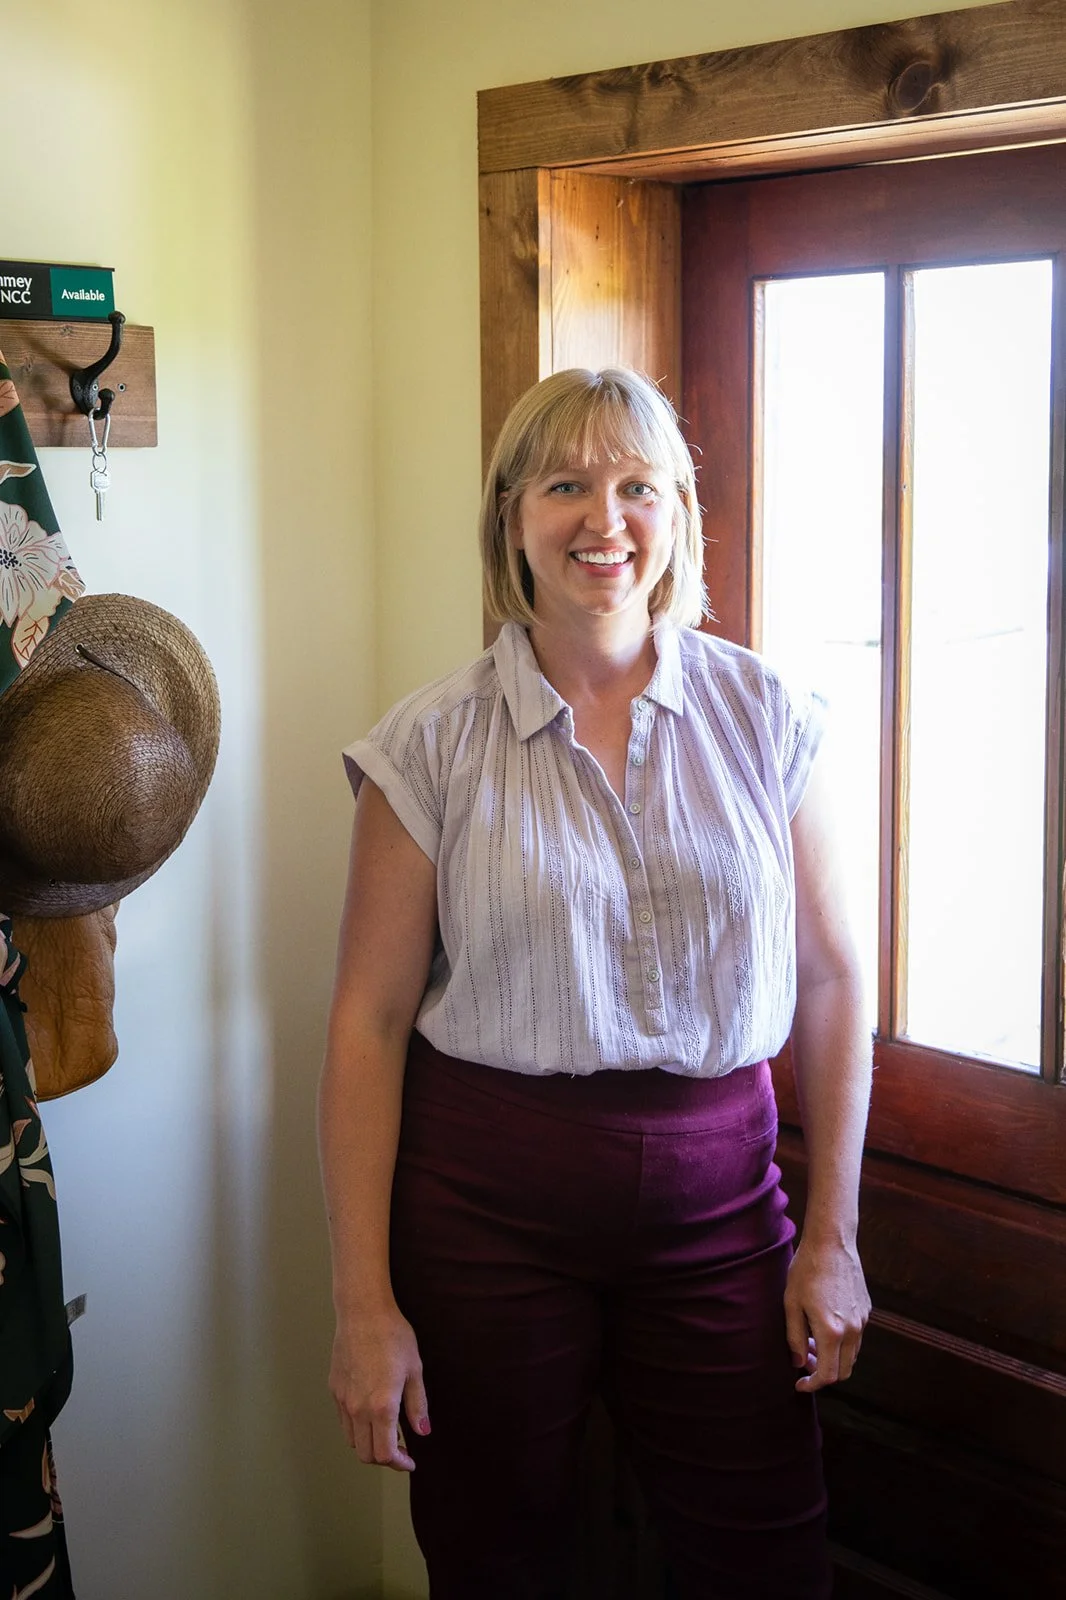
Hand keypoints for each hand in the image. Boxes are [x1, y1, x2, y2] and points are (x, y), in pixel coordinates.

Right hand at [329, 1305, 429, 1469]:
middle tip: (401, 1450)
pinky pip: (344, 1421)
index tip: (410, 1461)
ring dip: (369, 1445)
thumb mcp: (414, 1369)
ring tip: (386, 1433)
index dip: (399, 1464)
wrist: (363, 1312)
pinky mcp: (335, 1390)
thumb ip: (417, 1405)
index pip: (386, 1454)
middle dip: (385, 1459)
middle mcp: (358, 1409)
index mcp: (382, 1406)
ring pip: (352, 1441)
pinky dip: (357, 1429)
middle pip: (366, 1454)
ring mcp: (344, 1400)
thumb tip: (422, 1431)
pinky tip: (370, 1415)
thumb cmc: (392, 1336)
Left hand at [784, 1233, 869, 1392]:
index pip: (827, 1375)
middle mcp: (852, 1331)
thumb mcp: (791, 1304)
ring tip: (811, 1339)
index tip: (799, 1383)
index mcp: (831, 1332)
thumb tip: (798, 1362)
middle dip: (823, 1373)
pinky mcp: (866, 1310)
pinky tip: (824, 1324)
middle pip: (844, 1372)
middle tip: (804, 1359)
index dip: (812, 1384)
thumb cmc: (806, 1271)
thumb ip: (794, 1337)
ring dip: (833, 1358)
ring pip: (851, 1356)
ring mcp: (862, 1321)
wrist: (832, 1242)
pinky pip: (856, 1338)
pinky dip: (841, 1343)